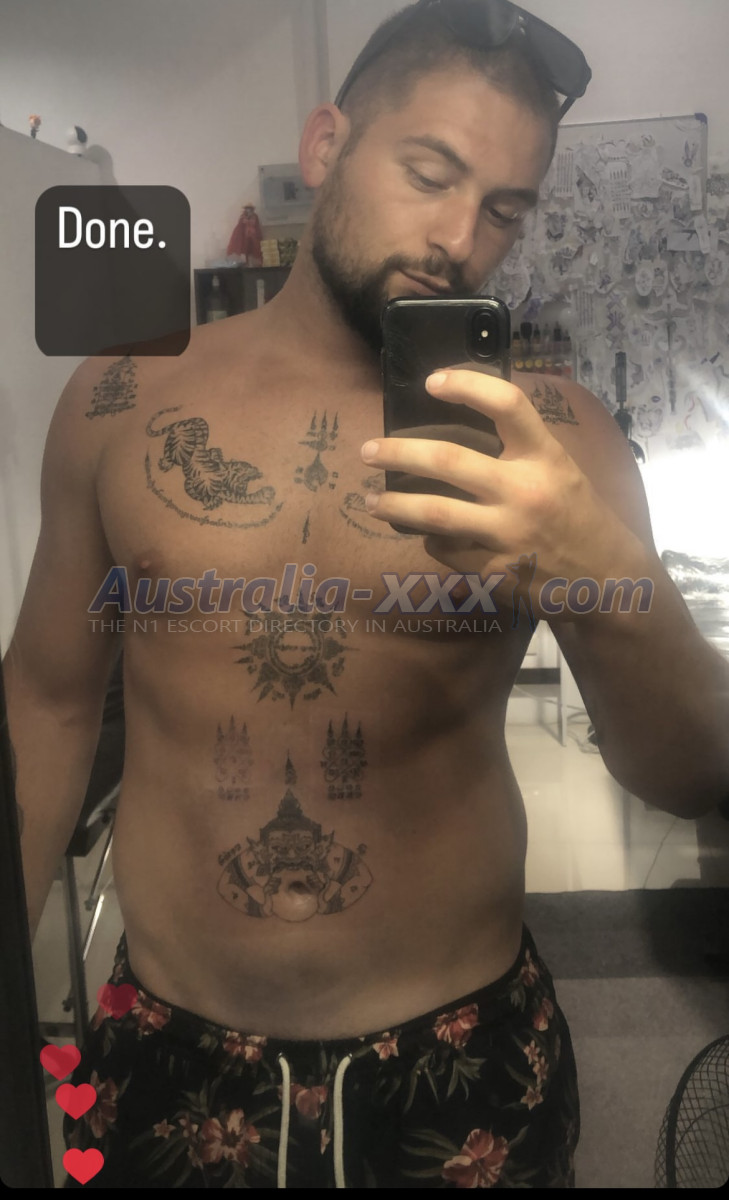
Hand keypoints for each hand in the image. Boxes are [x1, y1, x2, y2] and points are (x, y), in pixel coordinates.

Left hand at [360, 370, 645, 619]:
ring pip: (433, 514)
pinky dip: (429, 541)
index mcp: (546, 457)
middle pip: (448, 460)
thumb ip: (518, 450)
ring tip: (369, 501)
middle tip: (368, 451)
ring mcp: (508, 535)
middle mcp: (526, 492)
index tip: (432, 382)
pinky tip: (423, 536)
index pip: (507, 404)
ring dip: (393, 505)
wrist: (607, 580)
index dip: (467, 384)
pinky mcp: (495, 572)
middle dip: (398, 452)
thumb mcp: (560, 470)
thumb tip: (457, 424)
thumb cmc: (577, 516)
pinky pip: (446, 551)